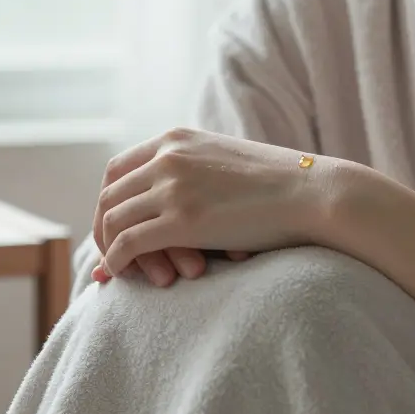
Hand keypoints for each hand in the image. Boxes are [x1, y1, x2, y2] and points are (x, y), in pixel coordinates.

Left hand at [92, 128, 326, 280]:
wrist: (311, 192)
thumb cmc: (278, 183)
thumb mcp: (223, 159)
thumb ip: (192, 168)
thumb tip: (173, 197)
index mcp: (175, 139)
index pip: (116, 169)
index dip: (108, 200)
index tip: (112, 224)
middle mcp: (167, 158)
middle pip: (109, 195)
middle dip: (103, 228)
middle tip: (109, 253)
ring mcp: (173, 188)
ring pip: (114, 221)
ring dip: (112, 249)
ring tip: (122, 270)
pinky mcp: (182, 221)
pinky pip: (127, 243)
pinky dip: (116, 260)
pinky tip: (120, 273)